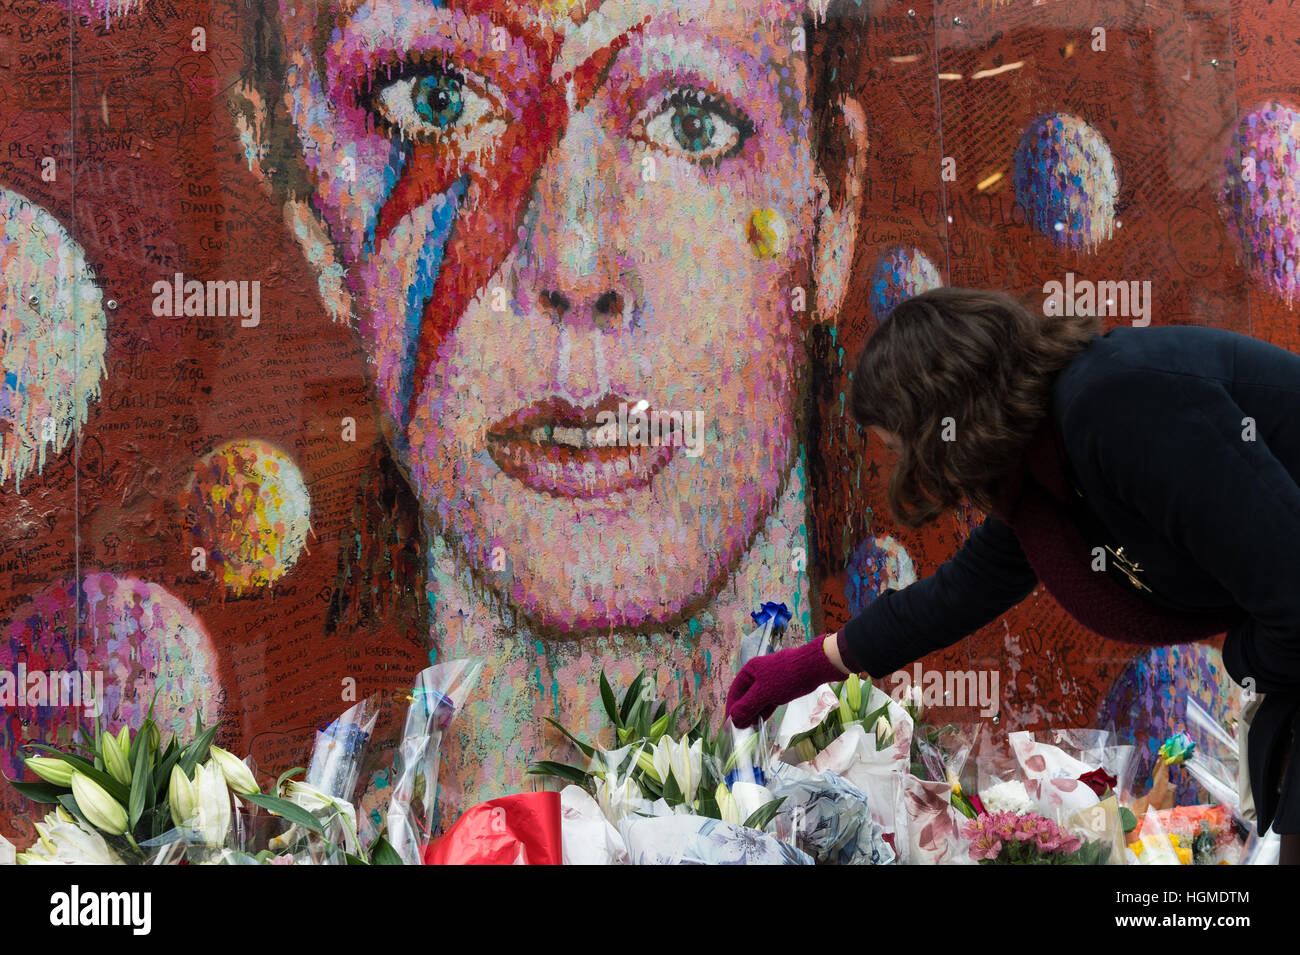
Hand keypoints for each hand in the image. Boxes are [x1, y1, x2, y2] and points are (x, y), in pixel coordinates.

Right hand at [724, 633, 847, 728]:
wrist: (813, 668)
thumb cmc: (786, 677)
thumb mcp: (764, 693)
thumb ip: (747, 706)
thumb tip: (733, 719)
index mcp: (749, 671)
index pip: (734, 692)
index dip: (731, 709)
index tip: (728, 725)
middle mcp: (757, 675)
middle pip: (745, 697)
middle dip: (742, 713)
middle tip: (740, 730)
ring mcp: (770, 681)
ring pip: (757, 700)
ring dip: (753, 714)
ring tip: (749, 729)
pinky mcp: (781, 687)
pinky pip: (768, 701)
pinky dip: (763, 711)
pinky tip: (760, 722)